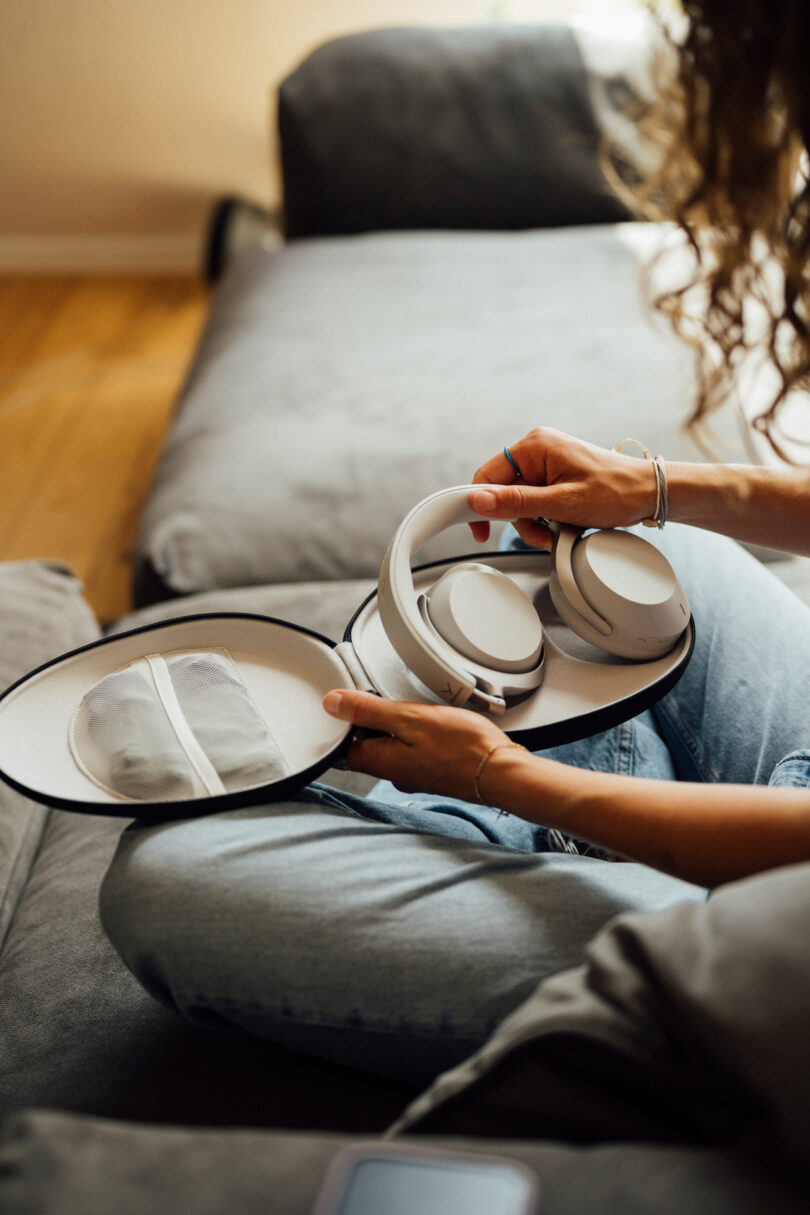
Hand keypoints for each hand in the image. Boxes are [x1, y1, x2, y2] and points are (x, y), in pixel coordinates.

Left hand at [322, 689, 513, 801]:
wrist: (503, 773)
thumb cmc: (462, 747)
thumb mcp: (410, 718)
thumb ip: (368, 711)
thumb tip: (332, 704)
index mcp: (381, 762)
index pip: (343, 745)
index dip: (346, 722)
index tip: (358, 701)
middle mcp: (394, 775)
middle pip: (367, 746)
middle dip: (373, 722)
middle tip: (391, 701)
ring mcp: (414, 776)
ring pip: (391, 747)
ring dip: (397, 728)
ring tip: (416, 711)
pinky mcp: (433, 773)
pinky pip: (413, 752)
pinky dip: (416, 736)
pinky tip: (433, 725)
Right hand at [468, 426, 657, 546]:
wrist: (649, 494)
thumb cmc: (616, 492)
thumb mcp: (561, 504)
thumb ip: (517, 503)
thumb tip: (479, 500)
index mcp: (535, 446)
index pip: (488, 476)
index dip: (479, 505)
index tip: (479, 531)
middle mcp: (538, 449)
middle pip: (504, 492)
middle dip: (520, 519)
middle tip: (542, 533)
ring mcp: (548, 463)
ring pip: (520, 501)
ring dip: (535, 523)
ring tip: (559, 531)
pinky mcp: (557, 476)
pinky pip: (536, 500)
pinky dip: (545, 518)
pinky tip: (564, 524)